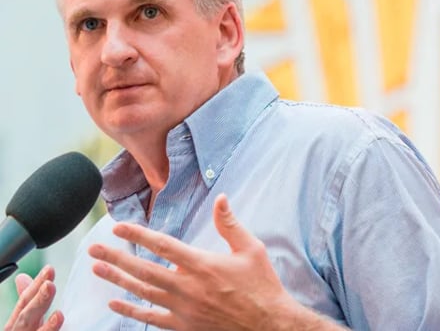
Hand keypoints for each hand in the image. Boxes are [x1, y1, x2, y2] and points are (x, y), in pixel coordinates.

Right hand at [3, 266, 63, 330]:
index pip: (25, 300)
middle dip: (38, 300)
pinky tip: (59, 323)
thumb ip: (29, 300)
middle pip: (26, 316)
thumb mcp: (27, 319)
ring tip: (59, 315)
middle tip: (49, 285)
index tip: (49, 269)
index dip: (36, 285)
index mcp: (17, 322)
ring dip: (48, 325)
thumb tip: (22, 277)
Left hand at [88, 193, 341, 330]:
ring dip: (118, 280)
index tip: (119, 227)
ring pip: (142, 292)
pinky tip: (116, 303)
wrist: (267, 324)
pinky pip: (150, 318)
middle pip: (144, 269)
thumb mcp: (251, 249)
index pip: (163, 246)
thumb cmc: (261, 285)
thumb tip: (220, 198)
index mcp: (203, 264)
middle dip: (116, 257)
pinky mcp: (184, 325)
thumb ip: (230, 224)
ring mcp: (183, 308)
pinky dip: (131, 311)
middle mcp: (188, 286)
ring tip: (97, 270)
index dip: (138, 235)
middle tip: (94, 249)